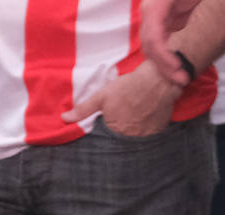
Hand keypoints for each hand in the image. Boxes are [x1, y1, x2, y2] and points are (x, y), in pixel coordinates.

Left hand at [62, 59, 180, 136]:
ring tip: (130, 119)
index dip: (103, 132)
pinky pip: (148, 137)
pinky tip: (141, 119)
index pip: (105, 140)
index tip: (104, 124)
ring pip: (134, 140)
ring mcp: (147, 136)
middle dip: (117, 134)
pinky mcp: (159, 131)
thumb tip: (64, 119)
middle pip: (120, 141)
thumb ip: (83, 109)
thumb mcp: (101, 96)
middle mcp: (132, 138)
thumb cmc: (127, 88)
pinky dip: (143, 131)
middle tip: (119, 119)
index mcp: (116, 131)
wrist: (157, 81)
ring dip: (130, 133)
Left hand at [140, 0, 212, 85]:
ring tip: (181, 76)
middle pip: (149, 46)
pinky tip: (175, 62)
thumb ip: (182, 17)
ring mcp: (150, 8)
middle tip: (181, 80)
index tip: (180, 72)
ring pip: (151, 44)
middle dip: (165, 67)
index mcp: (156, 11)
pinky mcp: (156, 4)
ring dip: (165, 64)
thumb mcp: (188, 1)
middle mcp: (148, 11)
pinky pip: (155, 33)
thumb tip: (183, 32)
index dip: (166, 60)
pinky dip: (164, 51)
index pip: (155, 42)